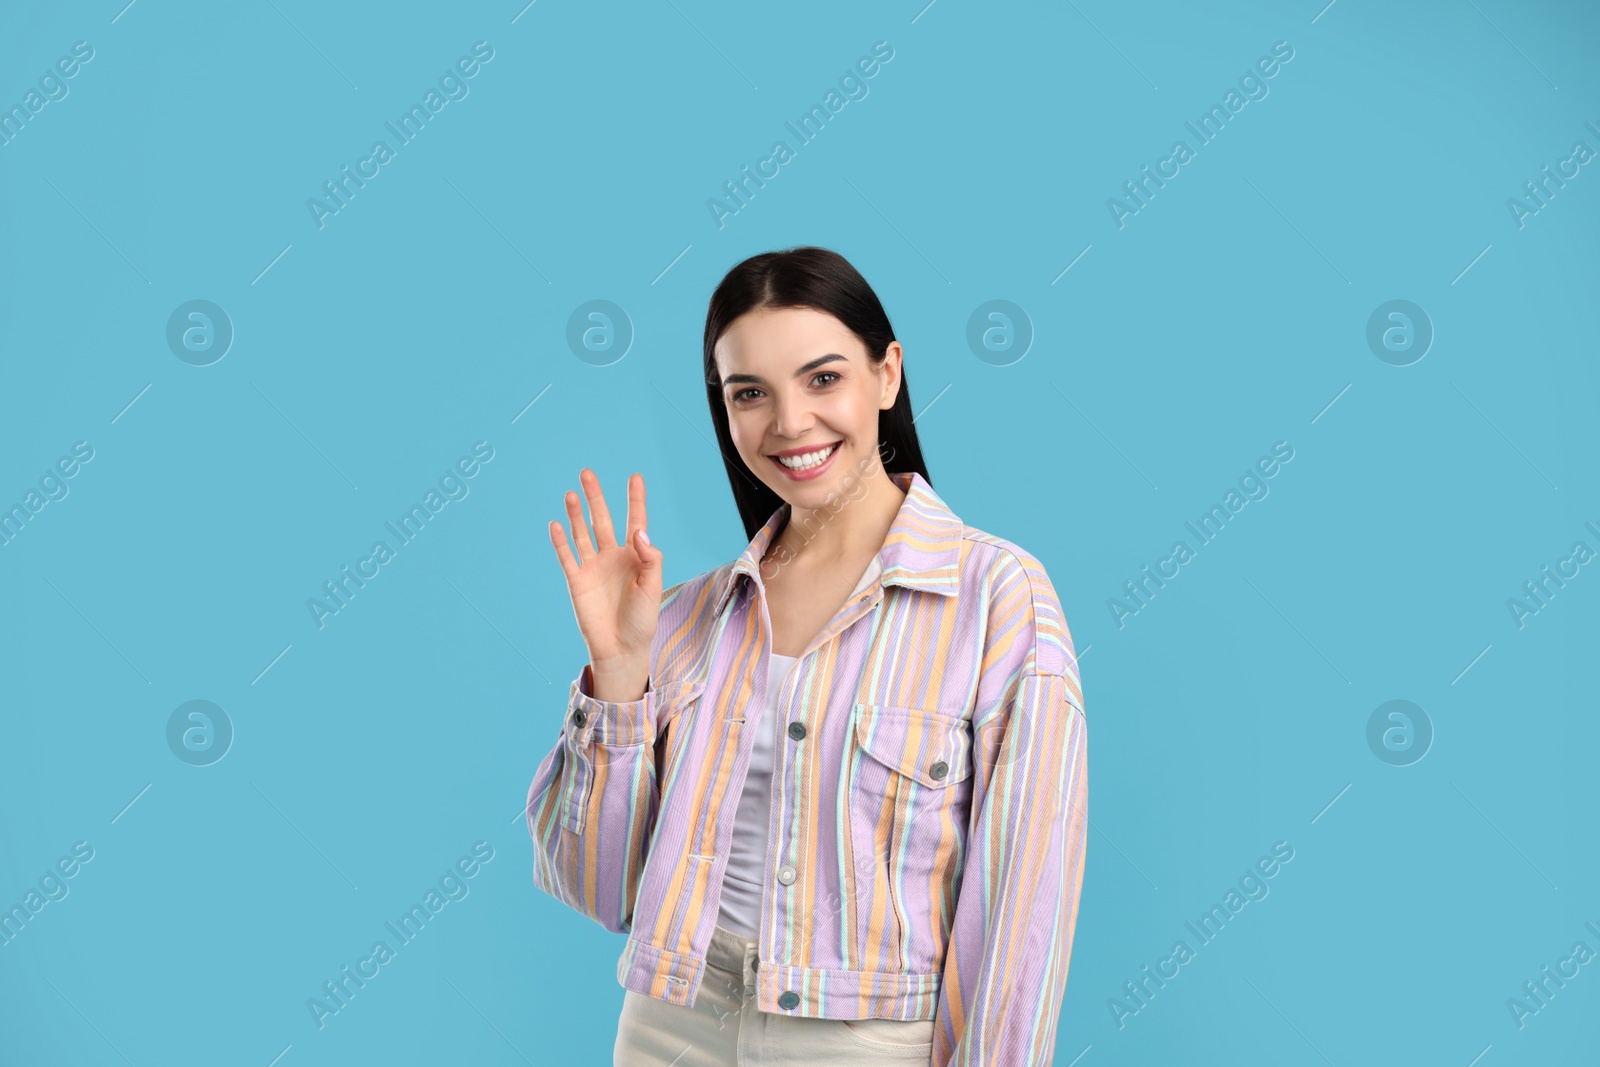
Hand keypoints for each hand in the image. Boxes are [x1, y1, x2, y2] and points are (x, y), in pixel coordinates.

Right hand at [549, 470, 662, 678]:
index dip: (635, 499)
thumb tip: (639, 531)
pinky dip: (560, 541)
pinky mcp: (577, 581)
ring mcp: (593, 567)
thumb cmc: (642, 620)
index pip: (636, 520)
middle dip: (596, 497)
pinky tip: (556, 523)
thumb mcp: (653, 588)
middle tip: (587, 473)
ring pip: (582, 533)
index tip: (635, 477)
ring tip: (571, 493)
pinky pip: (567, 556)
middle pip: (603, 519)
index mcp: (635, 556)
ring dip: (576, 513)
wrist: (621, 648)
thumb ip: (650, 558)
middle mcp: (612, 557)